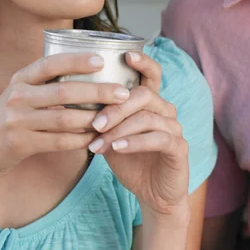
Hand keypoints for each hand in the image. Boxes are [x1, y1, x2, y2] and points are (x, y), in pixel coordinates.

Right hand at [0, 52, 130, 179]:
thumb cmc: (15, 116)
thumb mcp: (23, 93)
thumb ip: (48, 83)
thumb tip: (93, 68)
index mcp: (21, 79)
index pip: (51, 64)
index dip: (76, 61)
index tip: (102, 60)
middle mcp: (18, 96)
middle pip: (64, 91)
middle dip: (97, 92)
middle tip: (123, 93)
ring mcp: (17, 120)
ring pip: (64, 118)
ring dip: (93, 119)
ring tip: (115, 117)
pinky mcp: (21, 143)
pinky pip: (59, 141)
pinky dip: (80, 140)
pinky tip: (96, 138)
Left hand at [88, 52, 189, 217]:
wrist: (151, 194)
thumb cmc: (130, 162)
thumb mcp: (110, 137)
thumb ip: (100, 120)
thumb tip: (70, 104)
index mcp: (151, 103)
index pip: (152, 75)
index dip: (143, 62)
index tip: (126, 55)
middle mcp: (166, 111)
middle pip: (144, 95)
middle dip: (116, 107)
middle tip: (94, 123)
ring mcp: (175, 129)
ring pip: (148, 118)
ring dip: (120, 129)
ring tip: (98, 143)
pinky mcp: (180, 149)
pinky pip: (158, 139)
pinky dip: (134, 142)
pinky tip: (117, 149)